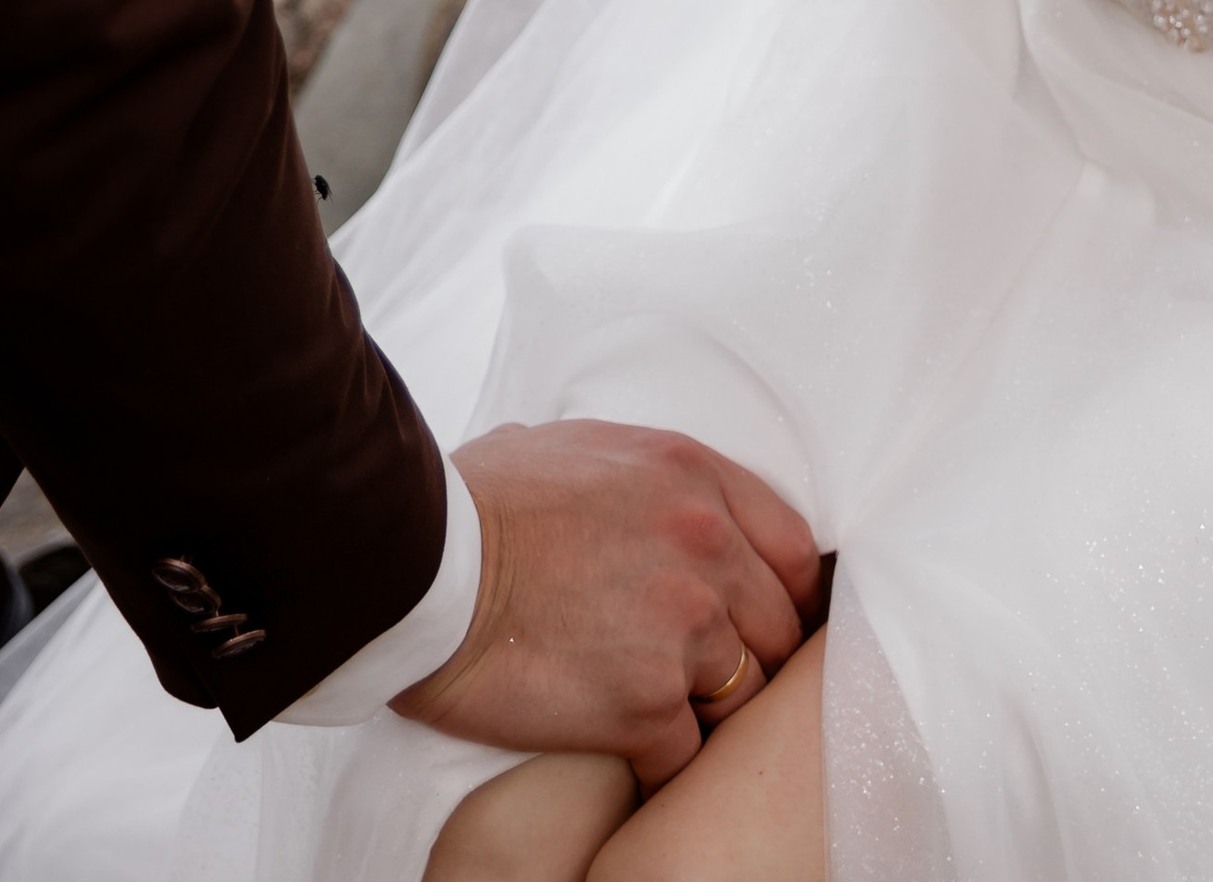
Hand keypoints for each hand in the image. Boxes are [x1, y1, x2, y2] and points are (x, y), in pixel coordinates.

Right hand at [395, 418, 820, 788]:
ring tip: (674, 722)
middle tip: (715, 679)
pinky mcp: (643, 706)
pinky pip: (687, 757)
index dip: (783, 593)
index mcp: (693, 476)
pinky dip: (664, 766)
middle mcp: (706, 547)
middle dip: (752, 657)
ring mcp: (682, 629)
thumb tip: (630, 490)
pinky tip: (635, 759)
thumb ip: (634, 473)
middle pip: (778, 628)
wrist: (421, 564)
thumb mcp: (578, 446)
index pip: (792, 547)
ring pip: (743, 698)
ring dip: (712, 715)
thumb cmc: (478, 500)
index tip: (764, 620)